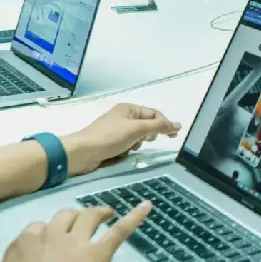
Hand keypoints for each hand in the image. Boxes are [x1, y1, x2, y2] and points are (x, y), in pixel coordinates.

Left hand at [63, 104, 180, 176]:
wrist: (82, 153)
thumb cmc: (109, 137)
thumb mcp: (137, 129)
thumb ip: (159, 126)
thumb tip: (178, 124)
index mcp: (128, 108)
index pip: (154, 114)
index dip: (164, 124)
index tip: (173, 136)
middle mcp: (123, 116)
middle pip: (146, 125)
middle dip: (148, 135)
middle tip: (145, 141)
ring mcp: (116, 130)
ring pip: (137, 137)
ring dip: (136, 143)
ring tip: (129, 147)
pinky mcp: (110, 142)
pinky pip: (127, 144)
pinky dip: (127, 149)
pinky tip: (120, 153)